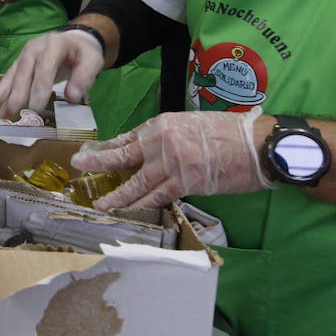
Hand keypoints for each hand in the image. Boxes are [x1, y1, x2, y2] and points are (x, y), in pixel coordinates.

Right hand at [0, 29, 103, 118]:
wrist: (74, 40)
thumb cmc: (83, 53)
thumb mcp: (92, 60)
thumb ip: (84, 77)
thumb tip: (72, 97)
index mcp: (54, 44)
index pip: (44, 68)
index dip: (38, 89)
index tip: (35, 108)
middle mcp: (35, 48)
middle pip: (25, 72)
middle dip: (19, 95)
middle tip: (15, 115)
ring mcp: (25, 55)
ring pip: (14, 75)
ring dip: (6, 96)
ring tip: (0, 114)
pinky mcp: (20, 63)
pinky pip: (9, 76)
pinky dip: (0, 91)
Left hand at [76, 110, 272, 210]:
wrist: (256, 144)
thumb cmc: (229, 133)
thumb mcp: (191, 124)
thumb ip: (168, 137)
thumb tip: (150, 152)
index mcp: (163, 124)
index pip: (128, 138)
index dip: (108, 147)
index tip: (92, 152)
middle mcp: (162, 141)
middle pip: (122, 155)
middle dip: (98, 161)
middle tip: (78, 165)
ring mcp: (171, 163)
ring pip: (135, 182)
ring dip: (115, 194)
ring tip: (99, 202)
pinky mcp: (184, 182)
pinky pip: (156, 197)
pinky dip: (140, 205)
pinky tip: (125, 211)